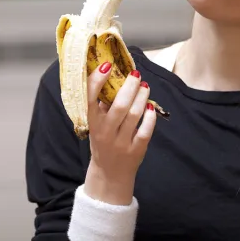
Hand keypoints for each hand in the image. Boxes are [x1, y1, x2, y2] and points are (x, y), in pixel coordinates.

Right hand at [83, 62, 156, 205]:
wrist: (109, 174)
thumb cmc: (102, 141)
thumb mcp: (96, 124)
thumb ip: (101, 104)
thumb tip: (112, 75)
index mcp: (92, 123)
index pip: (89, 98)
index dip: (97, 80)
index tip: (107, 65)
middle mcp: (105, 132)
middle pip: (119, 105)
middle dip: (130, 86)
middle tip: (135, 74)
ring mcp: (121, 143)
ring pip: (134, 115)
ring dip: (141, 97)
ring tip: (145, 86)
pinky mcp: (136, 151)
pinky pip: (146, 130)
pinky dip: (150, 117)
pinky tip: (150, 107)